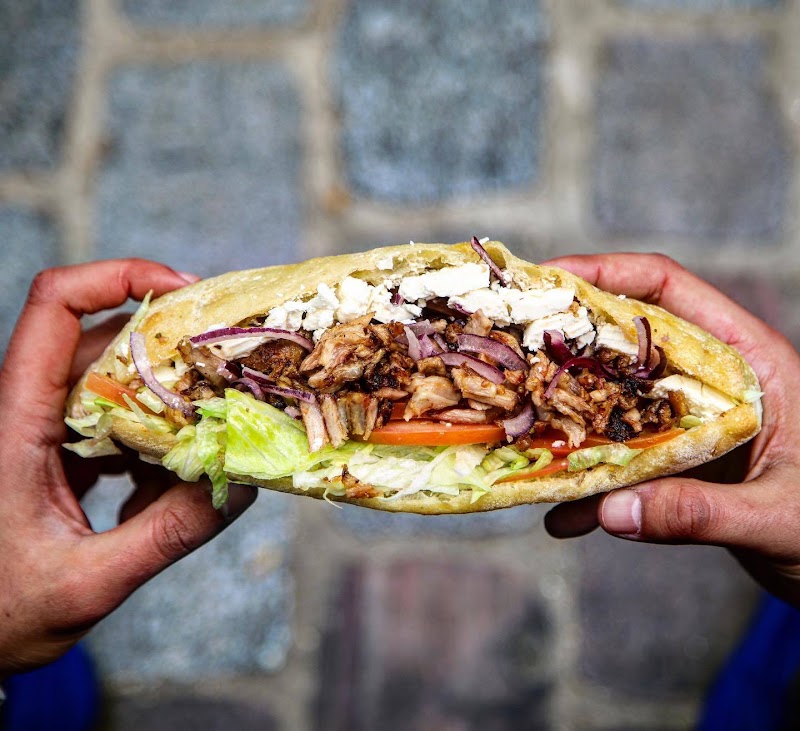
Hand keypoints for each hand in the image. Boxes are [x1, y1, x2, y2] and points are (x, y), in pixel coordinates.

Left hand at [0, 259, 256, 677]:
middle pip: (104, 340)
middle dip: (171, 348)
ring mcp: (44, 429)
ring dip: (168, 400)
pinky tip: (172, 478)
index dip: (118, 276)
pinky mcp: (59, 451)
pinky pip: (116, 421)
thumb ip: (165, 536)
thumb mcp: (86, 583)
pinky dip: (155, 438)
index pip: (54, 306)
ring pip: (116, 381)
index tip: (184, 291)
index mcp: (14, 422)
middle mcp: (27, 410)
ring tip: (209, 432)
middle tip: (230, 372)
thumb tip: (239, 486)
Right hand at [542, 253, 799, 604]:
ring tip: (519, 431)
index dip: (608, 273)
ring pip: (615, 406)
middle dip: (568, 344)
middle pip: (626, 343)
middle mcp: (713, 385)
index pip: (671, 292)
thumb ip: (699, 512)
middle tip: (509, 347)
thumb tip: (610, 510)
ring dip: (568, 420)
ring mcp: (693, 427)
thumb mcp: (779, 516)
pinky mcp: (682, 469)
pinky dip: (591, 489)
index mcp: (748, 363)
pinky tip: (563, 517)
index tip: (548, 277)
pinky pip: (623, 468)